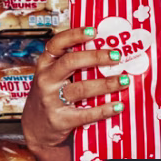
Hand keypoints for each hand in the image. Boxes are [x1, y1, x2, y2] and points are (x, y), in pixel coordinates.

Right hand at [20, 26, 130, 152]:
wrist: (36, 129)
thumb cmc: (50, 97)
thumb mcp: (53, 77)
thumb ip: (71, 65)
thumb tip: (105, 50)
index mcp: (45, 65)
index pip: (56, 44)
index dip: (75, 35)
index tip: (94, 31)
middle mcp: (46, 80)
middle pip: (70, 63)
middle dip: (96, 57)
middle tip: (117, 56)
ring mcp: (51, 100)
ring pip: (81, 88)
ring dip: (106, 84)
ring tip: (124, 80)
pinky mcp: (60, 120)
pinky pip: (86, 114)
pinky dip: (104, 109)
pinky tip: (118, 105)